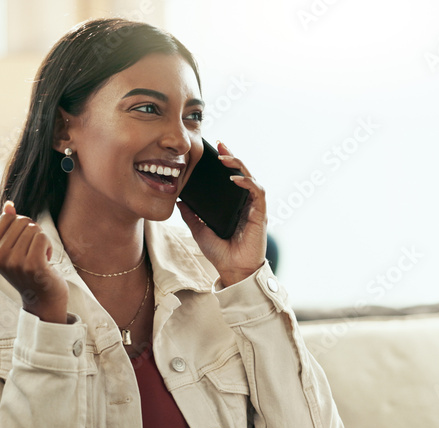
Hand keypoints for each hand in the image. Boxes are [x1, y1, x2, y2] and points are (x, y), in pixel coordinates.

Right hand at [0, 201, 69, 322]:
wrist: (42, 299)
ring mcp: (15, 262)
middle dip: (33, 232)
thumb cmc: (29, 271)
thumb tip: (9, 204)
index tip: (23, 243)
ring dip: (42, 241)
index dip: (21, 225)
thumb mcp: (13, 248)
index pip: (7, 217)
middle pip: (22, 221)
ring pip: (34, 228)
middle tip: (34, 252)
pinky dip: (49, 246)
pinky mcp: (32, 265)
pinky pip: (43, 237)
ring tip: (39, 258)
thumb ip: (9, 226)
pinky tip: (46, 261)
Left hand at [177, 141, 266, 287]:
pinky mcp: (260, 214)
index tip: (214, 150)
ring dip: (239, 165)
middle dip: (232, 156)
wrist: (232, 271)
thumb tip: (179, 200)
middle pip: (242, 173)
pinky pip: (257, 192)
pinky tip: (234, 178)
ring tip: (225, 158)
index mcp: (233, 205)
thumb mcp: (199, 230)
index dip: (225, 162)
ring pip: (251, 178)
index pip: (231, 177)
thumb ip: (191, 215)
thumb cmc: (220, 253)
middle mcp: (245, 203)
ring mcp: (254, 208)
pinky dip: (247, 182)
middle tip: (220, 145)